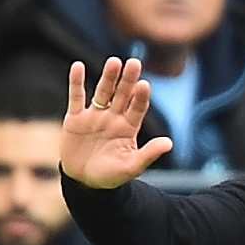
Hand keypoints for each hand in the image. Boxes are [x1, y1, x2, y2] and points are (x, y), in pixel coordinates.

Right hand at [61, 58, 175, 188]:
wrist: (84, 183)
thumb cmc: (111, 176)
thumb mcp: (131, 167)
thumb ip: (148, 154)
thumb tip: (169, 143)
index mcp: (128, 128)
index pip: (137, 108)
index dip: (140, 97)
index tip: (144, 85)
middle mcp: (113, 117)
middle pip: (122, 94)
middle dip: (128, 80)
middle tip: (134, 63)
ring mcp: (94, 116)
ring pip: (102, 92)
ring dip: (108, 77)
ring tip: (114, 62)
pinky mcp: (75, 118)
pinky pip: (76, 97)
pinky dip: (76, 82)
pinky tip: (78, 66)